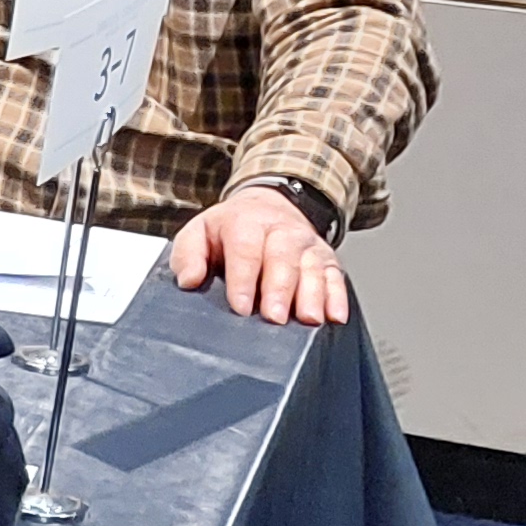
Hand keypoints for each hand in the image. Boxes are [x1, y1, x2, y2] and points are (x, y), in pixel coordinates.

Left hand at [172, 182, 348, 327]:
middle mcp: (282, 231)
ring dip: (312, 295)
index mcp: (246, 222)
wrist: (267, 206)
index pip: (245, 250)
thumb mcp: (198, 232)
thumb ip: (187, 256)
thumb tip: (188, 280)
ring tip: (308, 319)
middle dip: (279, 290)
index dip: (243, 280)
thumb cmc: (230, 228)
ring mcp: (307, 244)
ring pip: (313, 268)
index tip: (240, 306)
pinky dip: (337, 296)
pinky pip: (335, 276)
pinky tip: (335, 315)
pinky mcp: (326, 258)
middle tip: (274, 318)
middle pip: (283, 260)